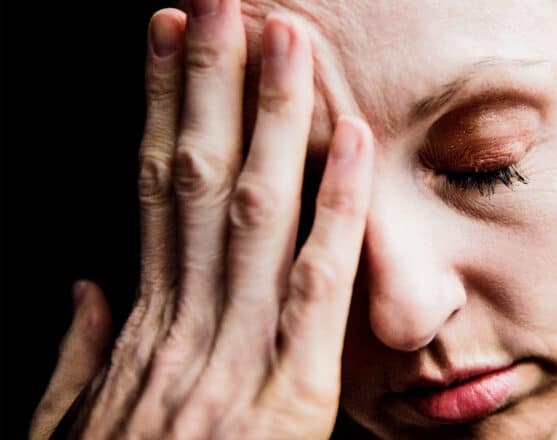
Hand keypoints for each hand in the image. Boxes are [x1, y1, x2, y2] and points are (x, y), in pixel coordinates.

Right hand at [30, 2, 373, 437]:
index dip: (159, 111)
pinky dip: (337, 209)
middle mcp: (182, 325)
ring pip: (254, 212)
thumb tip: (88, 287)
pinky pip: (316, 286)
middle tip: (223, 3)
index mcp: (138, 329)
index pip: (153, 194)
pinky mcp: (287, 397)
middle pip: (197, 180)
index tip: (166, 43)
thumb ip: (77, 359)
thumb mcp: (71, 430)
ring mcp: (232, 356)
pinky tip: (354, 142)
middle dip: (210, 85)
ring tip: (283, 39)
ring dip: (271, 119)